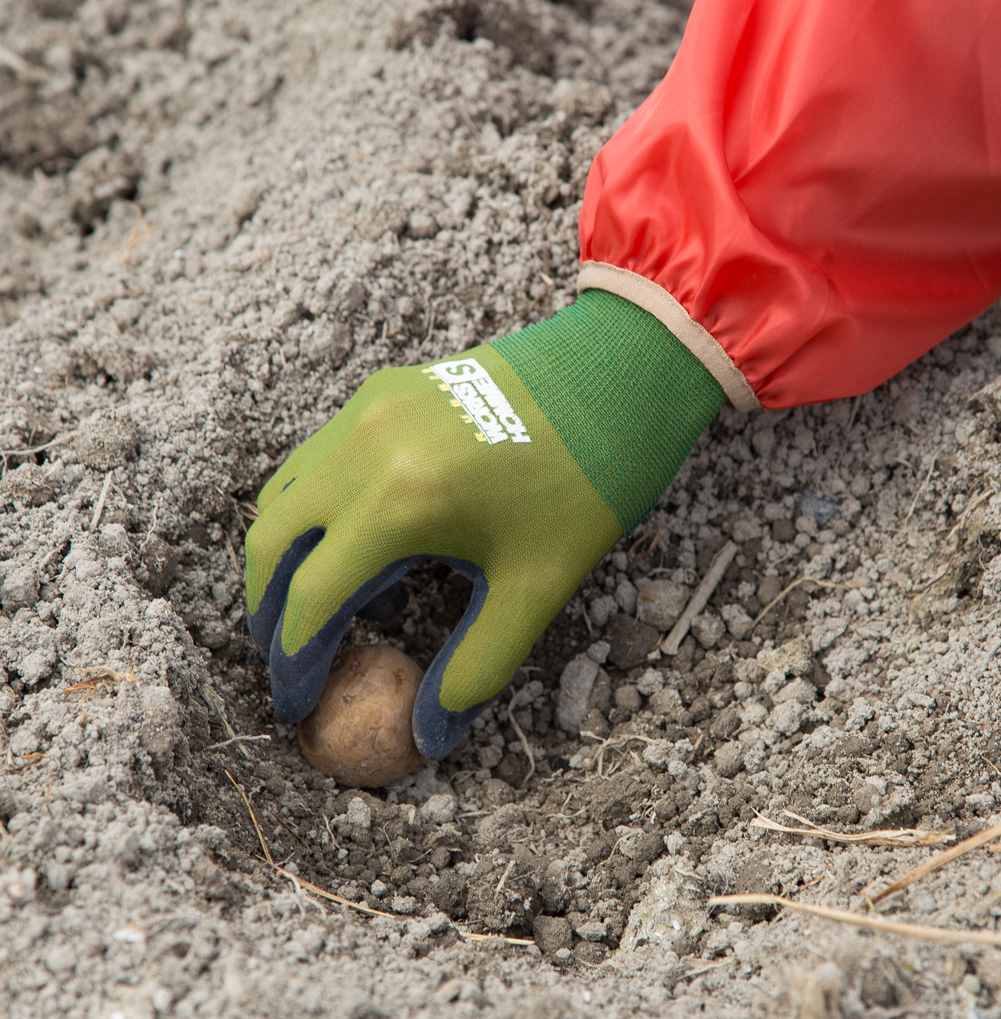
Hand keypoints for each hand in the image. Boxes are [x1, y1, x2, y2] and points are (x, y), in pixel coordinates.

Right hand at [245, 344, 620, 758]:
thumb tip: (430, 737)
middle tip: (293, 655)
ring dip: (290, 555)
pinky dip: (319, 508)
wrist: (620, 375)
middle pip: (272, 543)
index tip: (298, 704)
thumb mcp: (535, 587)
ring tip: (340, 602)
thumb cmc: (586, 483)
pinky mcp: (382, 390)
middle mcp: (364, 449)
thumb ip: (476, 668)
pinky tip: (371, 539)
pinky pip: (318, 458)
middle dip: (270, 611)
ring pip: (286, 495)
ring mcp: (367, 410)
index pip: (311, 600)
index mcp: (399, 502)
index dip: (295, 662)